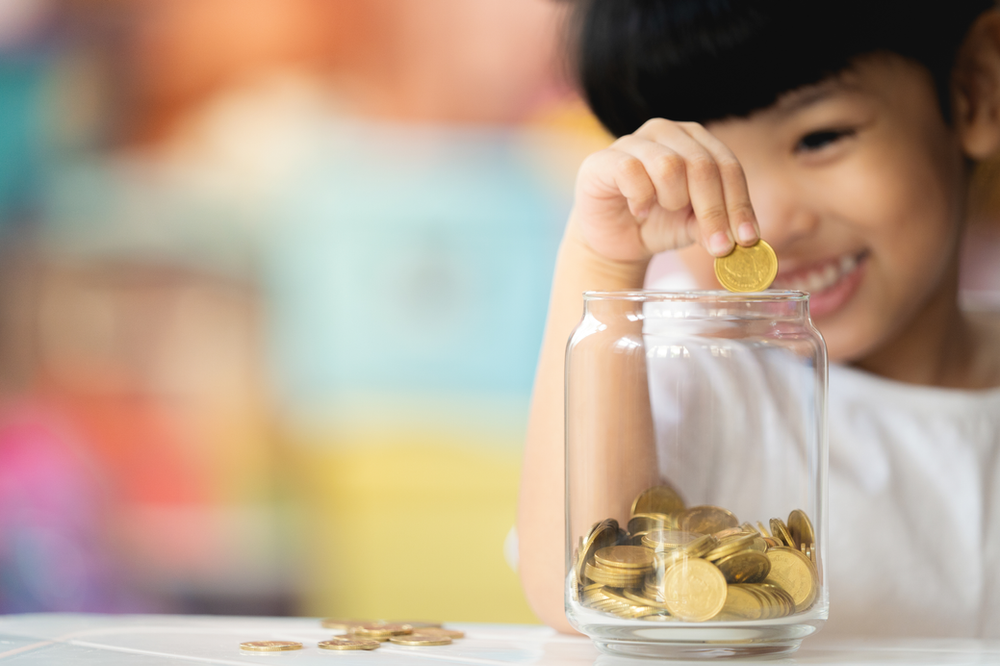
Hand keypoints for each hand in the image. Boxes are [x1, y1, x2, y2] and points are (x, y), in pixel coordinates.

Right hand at [570, 118, 760, 262]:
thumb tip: (741, 238)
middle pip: (702, 165)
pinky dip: (640, 199)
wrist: (614, 239)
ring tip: (664, 211)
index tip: (747, 239)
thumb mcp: (695, 225)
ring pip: (668, 165)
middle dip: (714, 211)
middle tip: (719, 246)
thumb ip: (717, 223)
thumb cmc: (657, 223)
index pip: (727, 165)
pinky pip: (631, 172)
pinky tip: (638, 211)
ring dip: (673, 199)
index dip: (739, 203)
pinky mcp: (603, 160)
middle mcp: (666, 132)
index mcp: (696, 140)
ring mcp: (633, 141)